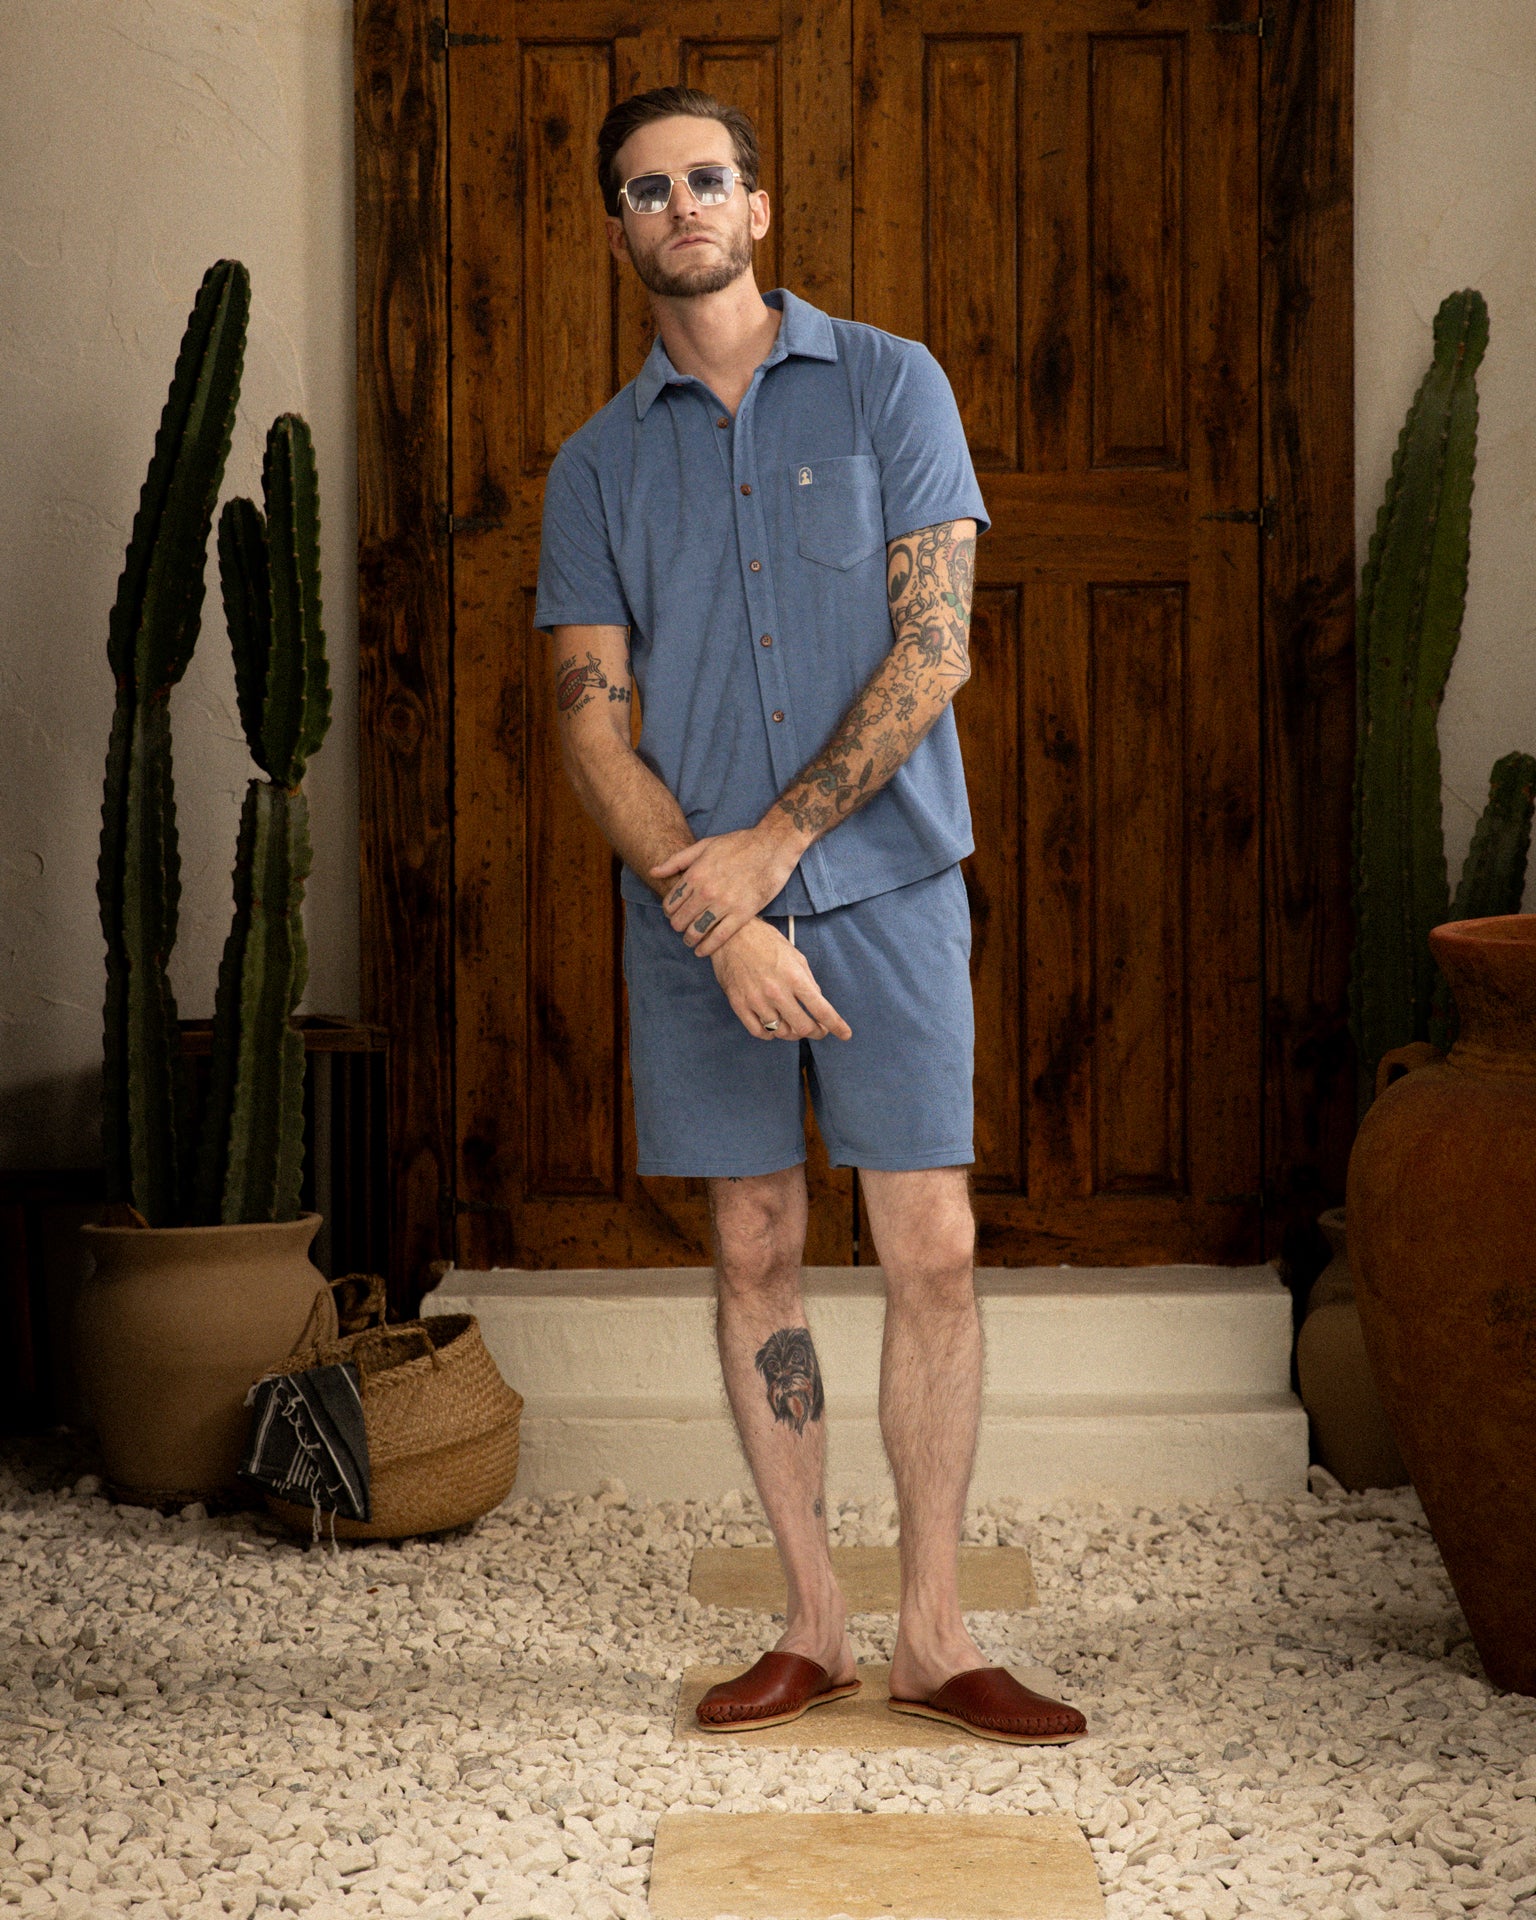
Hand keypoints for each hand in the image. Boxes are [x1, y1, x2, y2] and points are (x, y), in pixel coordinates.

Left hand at [652, 823, 802, 957]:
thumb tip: (653, 871)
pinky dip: (708, 948)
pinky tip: (702, 951)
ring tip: (691, 941)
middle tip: (682, 929)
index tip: (674, 914)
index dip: (669, 912)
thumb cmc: (738, 843)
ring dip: (690, 940)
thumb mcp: (704, 845)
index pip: (671, 903)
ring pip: (697, 931)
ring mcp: (724, 904)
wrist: (771, 846)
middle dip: (678, 927)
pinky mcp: (743, 914)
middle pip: (680, 920)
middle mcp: (706, 891)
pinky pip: (719, 937)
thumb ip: (677, 860)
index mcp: (695, 874)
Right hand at [709, 918, 852, 1041]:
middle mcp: (776, 992)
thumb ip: (808, 982)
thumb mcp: (796, 957)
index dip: (836, 1026)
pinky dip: (770, 1035)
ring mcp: (756, 1000)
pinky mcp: (739, 1005)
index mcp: (794, 977)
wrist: (732, 935)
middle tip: (819, 1030)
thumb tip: (817, 1004)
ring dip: (793, 1033)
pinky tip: (774, 1028)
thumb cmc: (766, 942)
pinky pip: (759, 1032)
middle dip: (816, 1032)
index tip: (845, 1034)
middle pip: (803, 1027)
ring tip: (795, 1026)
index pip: (821, 1010)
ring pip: (781, 1032)